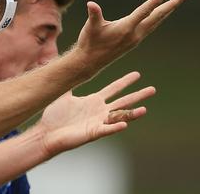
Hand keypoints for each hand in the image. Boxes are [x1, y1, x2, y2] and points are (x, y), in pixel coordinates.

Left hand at [37, 71, 154, 156]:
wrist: (46, 133)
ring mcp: (97, 122)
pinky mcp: (92, 133)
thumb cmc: (54, 116)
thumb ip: (68, 81)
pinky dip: (115, 127)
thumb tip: (67, 66)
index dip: (125, 81)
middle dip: (137, 96)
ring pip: (118, 117)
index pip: (113, 89)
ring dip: (132, 114)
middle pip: (122, 101)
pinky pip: (106, 130)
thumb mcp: (62, 94)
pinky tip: (124, 124)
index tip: (138, 74)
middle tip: (153, 89)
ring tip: (145, 109)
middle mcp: (99, 111)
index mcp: (93, 101)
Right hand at [74, 0, 187, 74]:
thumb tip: (91, 4)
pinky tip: (159, 15)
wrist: (90, 62)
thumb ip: (94, 14)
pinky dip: (157, 18)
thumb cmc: (89, 42)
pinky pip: (150, 27)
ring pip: (155, 23)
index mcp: (126, 29)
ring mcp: (136, 38)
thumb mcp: (91, 27)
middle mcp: (134, 34)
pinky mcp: (133, 41)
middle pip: (157, 17)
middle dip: (170, 6)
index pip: (143, 12)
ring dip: (166, 12)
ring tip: (175, 2)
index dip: (154, 1)